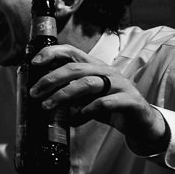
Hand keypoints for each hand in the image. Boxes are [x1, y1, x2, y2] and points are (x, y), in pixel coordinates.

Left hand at [29, 44, 167, 153]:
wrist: (140, 122)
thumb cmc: (109, 107)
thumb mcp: (86, 97)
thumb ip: (69, 92)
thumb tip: (41, 94)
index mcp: (95, 66)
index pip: (72, 51)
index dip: (52, 53)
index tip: (34, 62)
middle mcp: (107, 71)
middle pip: (76, 68)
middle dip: (51, 79)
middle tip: (35, 93)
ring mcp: (120, 85)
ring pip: (88, 83)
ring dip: (64, 95)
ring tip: (48, 106)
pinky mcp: (130, 100)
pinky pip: (106, 102)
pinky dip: (88, 109)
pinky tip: (78, 117)